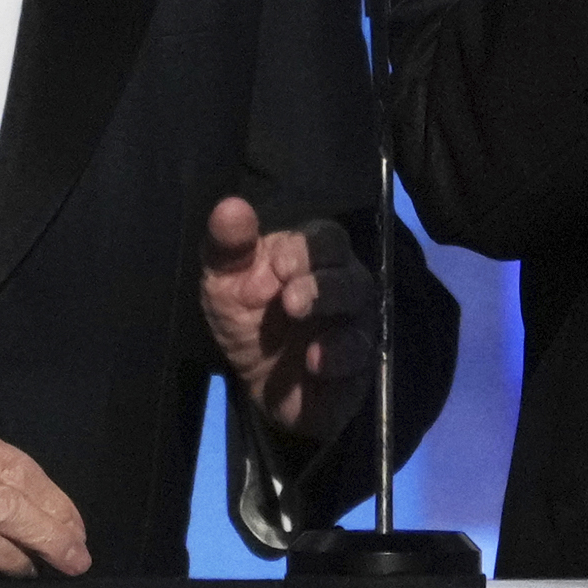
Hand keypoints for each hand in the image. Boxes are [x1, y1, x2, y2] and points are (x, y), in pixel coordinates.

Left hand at [199, 196, 370, 448]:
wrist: (253, 381)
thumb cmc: (244, 316)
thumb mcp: (224, 278)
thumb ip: (228, 242)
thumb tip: (230, 206)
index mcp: (314, 255)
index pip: (328, 239)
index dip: (307, 250)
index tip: (278, 265)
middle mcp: (343, 286)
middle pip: (352, 278)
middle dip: (324, 288)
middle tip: (291, 302)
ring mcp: (355, 326)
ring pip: (363, 317)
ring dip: (337, 326)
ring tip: (308, 341)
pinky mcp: (359, 366)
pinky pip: (362, 359)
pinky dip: (340, 360)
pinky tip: (315, 364)